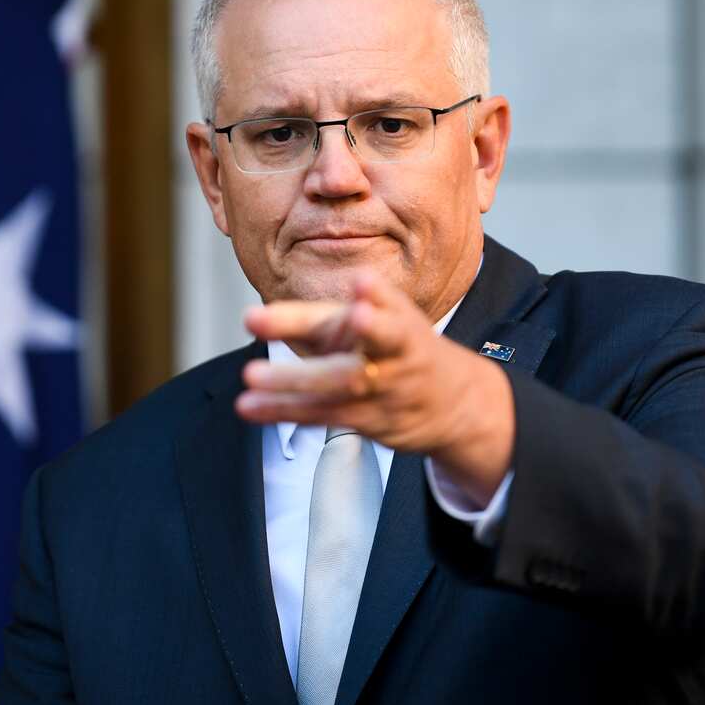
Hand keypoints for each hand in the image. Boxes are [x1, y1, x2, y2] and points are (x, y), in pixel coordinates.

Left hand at [236, 272, 515, 504]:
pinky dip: (284, 411)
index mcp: (396, 321)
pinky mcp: (368, 421)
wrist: (453, 402)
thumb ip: (313, 318)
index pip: (381, 305)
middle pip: (372, 348)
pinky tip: (251, 407)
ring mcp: (383, 391)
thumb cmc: (396, 350)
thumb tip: (252, 318)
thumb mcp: (370, 322)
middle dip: (362, 332)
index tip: (363, 283)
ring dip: (294, 382)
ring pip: (340, 386)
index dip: (376, 295)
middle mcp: (393, 354)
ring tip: (253, 375)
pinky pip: (321, 415)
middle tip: (343, 318)